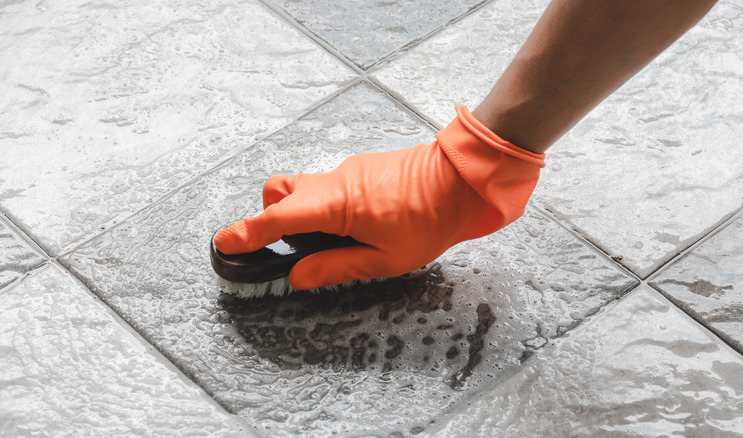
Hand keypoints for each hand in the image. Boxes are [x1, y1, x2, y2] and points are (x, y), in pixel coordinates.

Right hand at [214, 106, 544, 289]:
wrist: (463, 181)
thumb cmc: (430, 220)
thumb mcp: (383, 258)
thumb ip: (335, 267)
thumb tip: (300, 275)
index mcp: (335, 205)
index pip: (276, 219)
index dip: (246, 232)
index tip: (224, 242)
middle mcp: (334, 181)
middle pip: (280, 193)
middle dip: (271, 218)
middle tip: (288, 247)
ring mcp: (348, 170)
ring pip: (305, 187)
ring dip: (303, 212)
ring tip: (331, 241)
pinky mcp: (362, 168)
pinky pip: (329, 184)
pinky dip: (328, 205)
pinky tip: (358, 225)